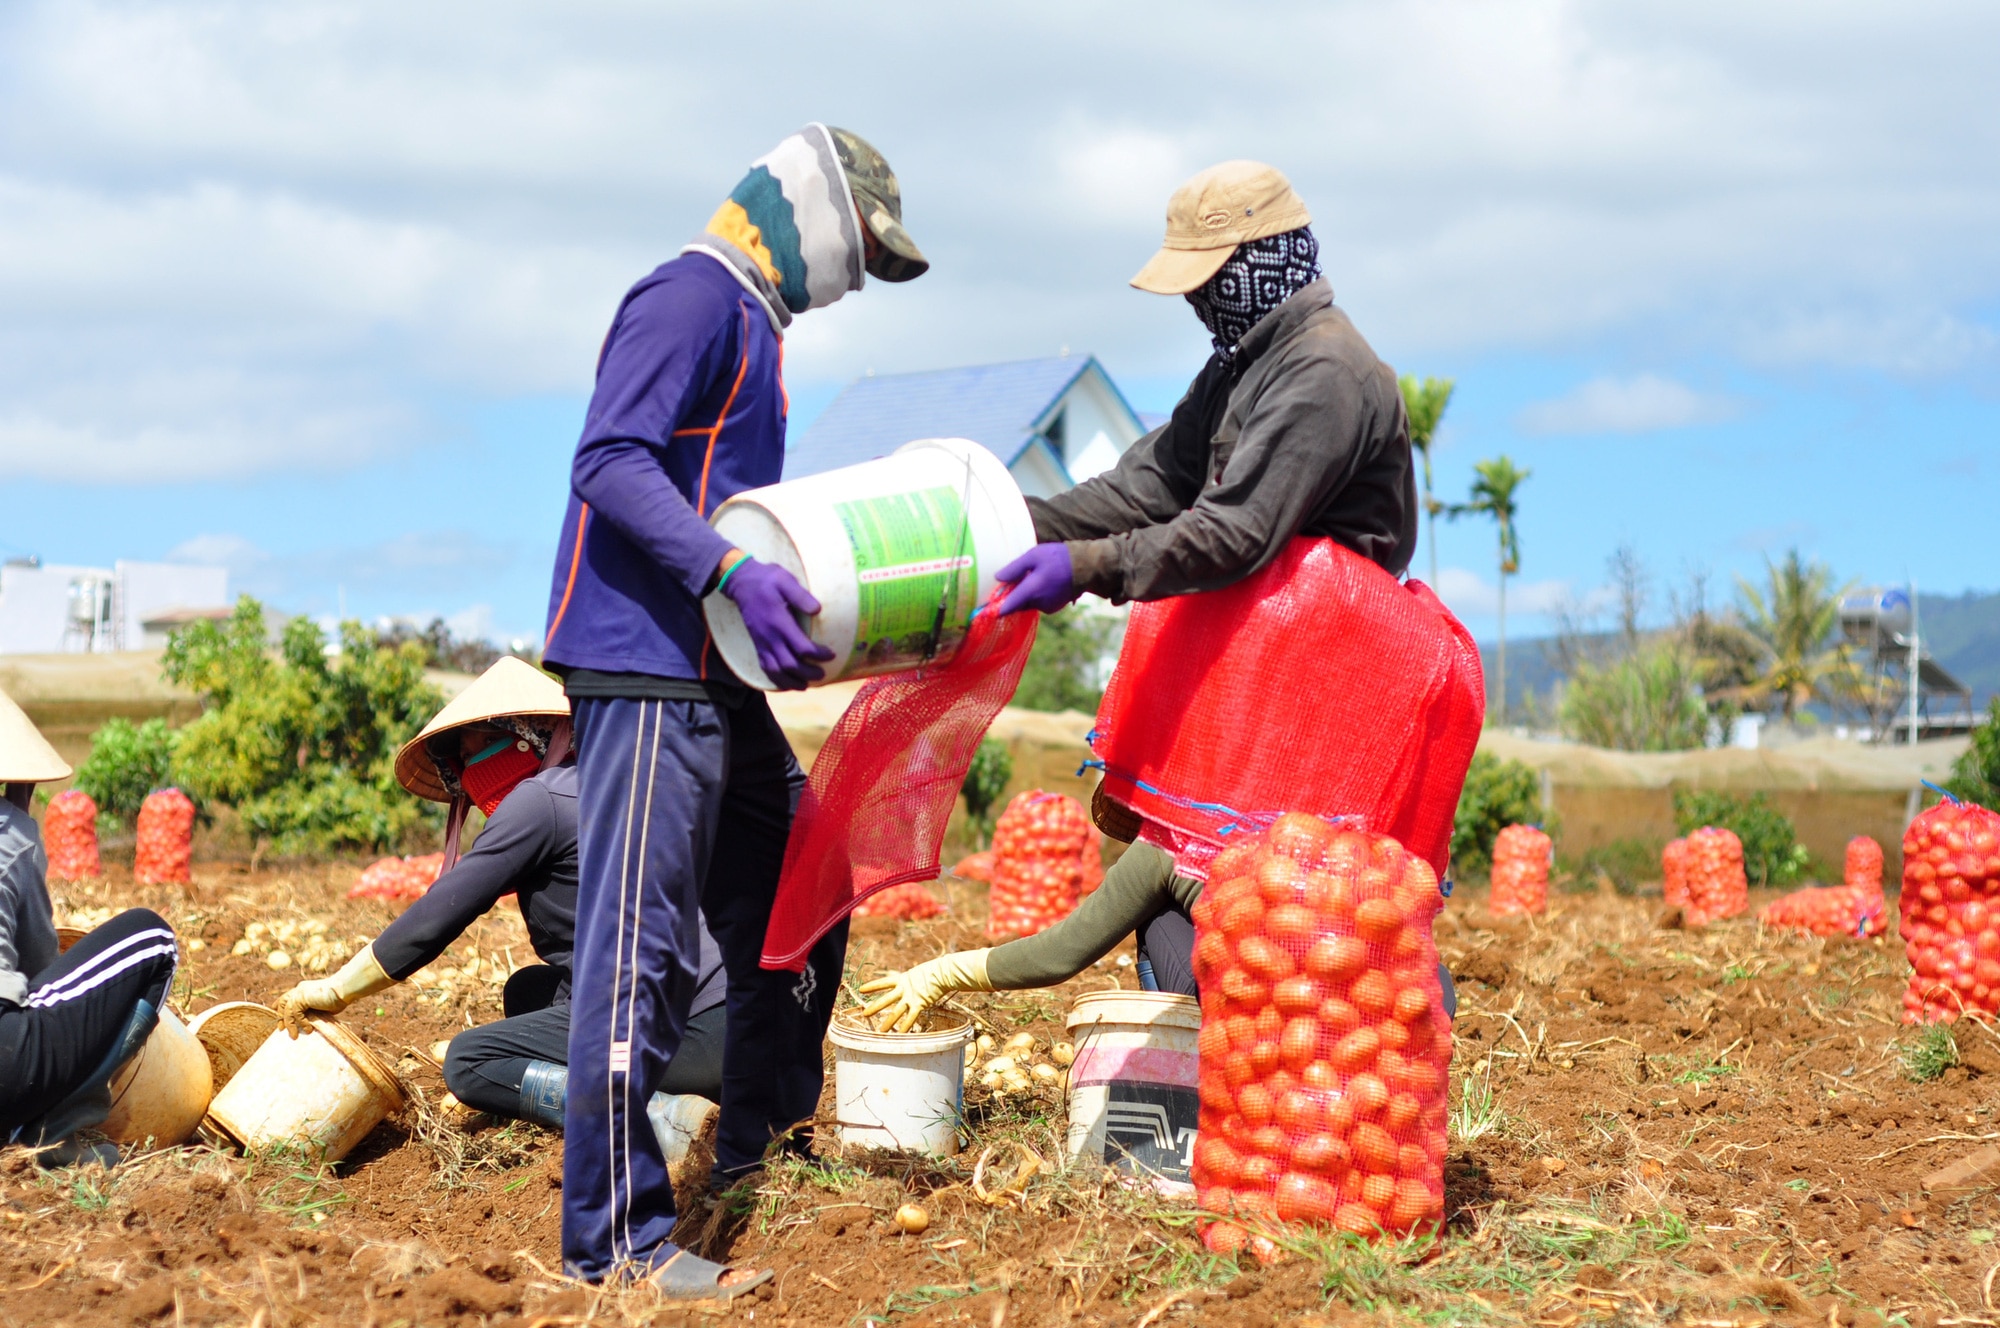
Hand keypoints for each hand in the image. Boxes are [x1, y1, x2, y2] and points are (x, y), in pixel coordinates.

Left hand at [274, 975, 346, 1033]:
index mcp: (303, 989)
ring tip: (294, 1036)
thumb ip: (313, 1012)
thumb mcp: (322, 1006)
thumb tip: (310, 1022)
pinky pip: (296, 1014)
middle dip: (280, 1017)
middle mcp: (299, 989)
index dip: (280, 1005)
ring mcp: (299, 993)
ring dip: (290, 1025)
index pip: (287, 997)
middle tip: (281, 1029)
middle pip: (283, 1003)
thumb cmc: (339, 998)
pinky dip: (301, 1023)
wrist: (343, 989)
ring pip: (288, 1011)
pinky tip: (309, 1029)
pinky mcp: (302, 998)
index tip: (276, 1013)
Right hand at [721, 558, 834, 689]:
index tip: (831, 654)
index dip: (818, 654)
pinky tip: (787, 684)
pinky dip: (776, 680)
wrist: (741, 582)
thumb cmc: (767, 579)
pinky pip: (765, 668)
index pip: (801, 647)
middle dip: (808, 673)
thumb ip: (800, 595)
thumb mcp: (784, 580)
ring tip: (806, 685)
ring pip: (776, 671)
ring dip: (792, 682)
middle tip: (823, 674)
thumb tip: (817, 610)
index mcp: (779, 622)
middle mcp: (770, 637)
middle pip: (790, 664)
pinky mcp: (757, 645)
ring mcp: (761, 642)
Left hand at [855, 949, 993, 1031]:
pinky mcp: (920, 1004)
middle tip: (864, 1013)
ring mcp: (911, 997)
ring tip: (879, 1031)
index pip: (883, 983)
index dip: (872, 986)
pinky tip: (898, 1035)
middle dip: (874, 1007)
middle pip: (885, 999)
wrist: (943, 972)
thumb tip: (910, 983)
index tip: (861, 989)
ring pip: (896, 1012)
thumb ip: (911, 980)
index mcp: (902, 979)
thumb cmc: (934, 971)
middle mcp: (904, 989)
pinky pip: (910, 1018)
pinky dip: (904, 1027)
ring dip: (887, 1022)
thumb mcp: (918, 973)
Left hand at [995, 544, 1078, 616]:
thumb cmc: (1058, 558)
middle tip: (1011, 582)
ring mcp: (1047, 607)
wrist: (1085, 567)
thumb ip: (1015, 568)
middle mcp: (1038, 603)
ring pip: (1027, 604)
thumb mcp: (1034, 556)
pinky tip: (1041, 582)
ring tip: (1030, 578)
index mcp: (1031, 591)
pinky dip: (1035, 596)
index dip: (996, 609)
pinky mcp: (1054, 607)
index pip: (1008, 607)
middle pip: (1017, 605)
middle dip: (1012, 596)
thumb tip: (997, 578)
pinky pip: (1038, 603)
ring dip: (1024, 595)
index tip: (985, 610)